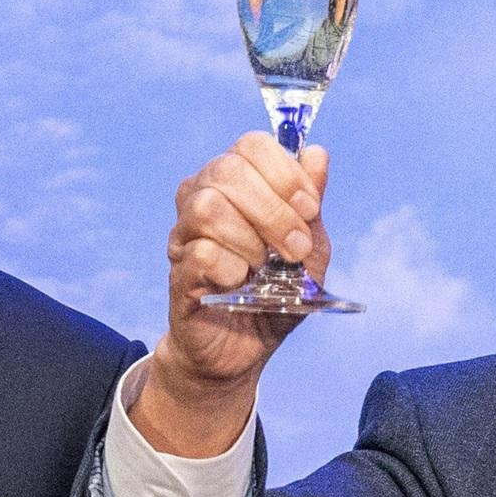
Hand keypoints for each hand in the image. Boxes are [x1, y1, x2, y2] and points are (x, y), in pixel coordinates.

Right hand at [133, 133, 330, 457]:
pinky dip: (232, 269)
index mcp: (236, 185)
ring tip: (263, 268)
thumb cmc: (273, 296)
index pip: (251, 145)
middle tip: (294, 248)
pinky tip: (239, 285)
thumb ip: (310, 203)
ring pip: (208, 207)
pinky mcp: (178, 272)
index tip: (309, 210)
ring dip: (250, 240)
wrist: (244, 351)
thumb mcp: (308, 248)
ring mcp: (185, 235)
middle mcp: (203, 199)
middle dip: (274, 210)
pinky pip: (202, 253)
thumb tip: (316, 154)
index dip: (285, 172)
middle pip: (228, 170)